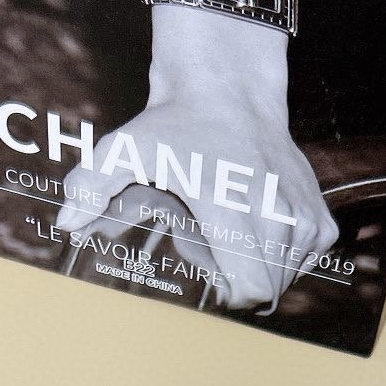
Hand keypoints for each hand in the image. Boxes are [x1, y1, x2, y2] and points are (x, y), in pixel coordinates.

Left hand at [56, 9, 335, 313]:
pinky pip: (307, 260)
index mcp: (234, 208)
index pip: (251, 288)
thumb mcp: (124, 148)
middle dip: (239, 281)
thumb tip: (66, 223)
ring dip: (259, 267)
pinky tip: (260, 227)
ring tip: (233, 230)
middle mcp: (277, 212)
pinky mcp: (319, 214)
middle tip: (213, 245)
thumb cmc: (175, 127)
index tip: (209, 274)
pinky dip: (286, 255)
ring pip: (287, 277)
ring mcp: (303, 214)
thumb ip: (90, 185)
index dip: (228, 294)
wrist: (228, 92)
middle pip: (267, 289)